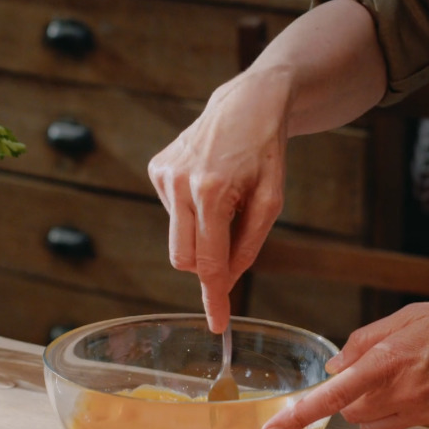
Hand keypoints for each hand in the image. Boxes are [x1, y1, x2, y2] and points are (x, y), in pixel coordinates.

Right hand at [148, 67, 291, 331]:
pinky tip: (209, 185)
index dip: (214, 297)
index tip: (218, 325)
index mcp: (212, 192)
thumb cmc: (265, 152)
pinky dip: (192, 213)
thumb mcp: (272, 201)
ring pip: (177, 237)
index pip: (208, 261)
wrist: (247, 103)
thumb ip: (248, 244)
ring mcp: (163, 175)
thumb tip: (226, 280)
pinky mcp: (156, 168)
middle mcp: (180, 183)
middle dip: (207, 266)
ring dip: (202, 233)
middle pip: (183, 257)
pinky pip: (172, 214)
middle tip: (233, 253)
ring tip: (226, 200)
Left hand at [261, 292, 428, 428]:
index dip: (297, 416)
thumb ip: (366, 341)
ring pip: (376, 425)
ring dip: (375, 407)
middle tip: (373, 370)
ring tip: (404, 376)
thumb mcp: (409, 316)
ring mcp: (426, 415)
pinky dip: (409, 410)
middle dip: (350, 397)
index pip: (331, 395)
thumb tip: (337, 365)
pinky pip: (410, 425)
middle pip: (351, 413)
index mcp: (389, 361)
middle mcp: (404, 393)